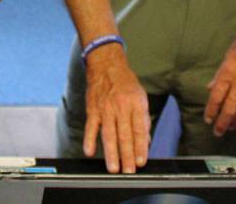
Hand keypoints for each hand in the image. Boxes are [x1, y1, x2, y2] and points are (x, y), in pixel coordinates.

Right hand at [83, 45, 149, 173]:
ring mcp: (105, 108)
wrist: (106, 64)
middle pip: (124, 135)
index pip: (139, 130)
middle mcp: (120, 107)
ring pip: (108, 134)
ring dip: (111, 153)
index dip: (141, 148)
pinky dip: (89, 139)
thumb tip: (145, 141)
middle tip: (129, 171)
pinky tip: (90, 151)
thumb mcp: (140, 97)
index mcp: (135, 104)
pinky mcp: (93, 109)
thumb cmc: (125, 82)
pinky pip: (91, 126)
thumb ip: (142, 119)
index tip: (142, 162)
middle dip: (127, 155)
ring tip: (113, 168)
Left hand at [204, 19, 235, 136]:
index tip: (207, 120)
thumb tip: (211, 88)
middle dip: (222, 123)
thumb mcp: (227, 56)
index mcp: (227, 72)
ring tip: (230, 127)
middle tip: (217, 132)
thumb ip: (220, 75)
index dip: (211, 111)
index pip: (216, 98)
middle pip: (229, 109)